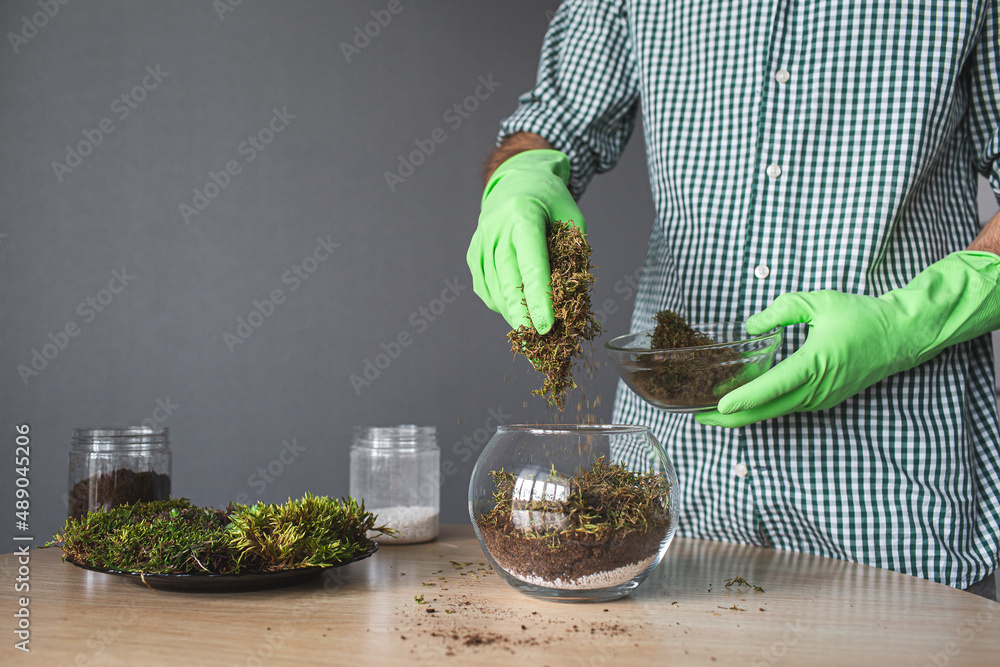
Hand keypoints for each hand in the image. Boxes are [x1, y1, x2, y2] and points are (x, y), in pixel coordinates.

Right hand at [466, 149, 583, 333]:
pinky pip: (487, 289)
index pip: (531, 265)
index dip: (539, 299)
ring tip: (533, 332)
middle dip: (523, 317)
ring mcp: (480, 244)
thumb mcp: (571, 215)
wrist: (516, 179)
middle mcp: (495, 231)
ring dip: (514, 315)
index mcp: (522, 216)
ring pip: (495, 290)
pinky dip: (502, 304)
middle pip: (507, 283)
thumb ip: (574, 251)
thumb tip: (571, 295)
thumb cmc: (549, 199)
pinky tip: (518, 310)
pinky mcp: (473, 255)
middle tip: (537, 344)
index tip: (548, 326)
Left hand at [696, 251, 999, 427]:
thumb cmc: (861, 317)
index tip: (718, 406)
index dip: (744, 397)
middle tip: (698, 416)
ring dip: (744, 412)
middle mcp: (818, 389)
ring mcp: (821, 399)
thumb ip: (780, 312)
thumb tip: (750, 326)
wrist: (899, 336)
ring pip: (775, 411)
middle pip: (767, 411)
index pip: (773, 386)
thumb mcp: (817, 302)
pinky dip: (763, 404)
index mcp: (816, 363)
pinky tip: (742, 396)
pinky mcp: (822, 399)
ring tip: (710, 407)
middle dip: (731, 418)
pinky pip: (787, 406)